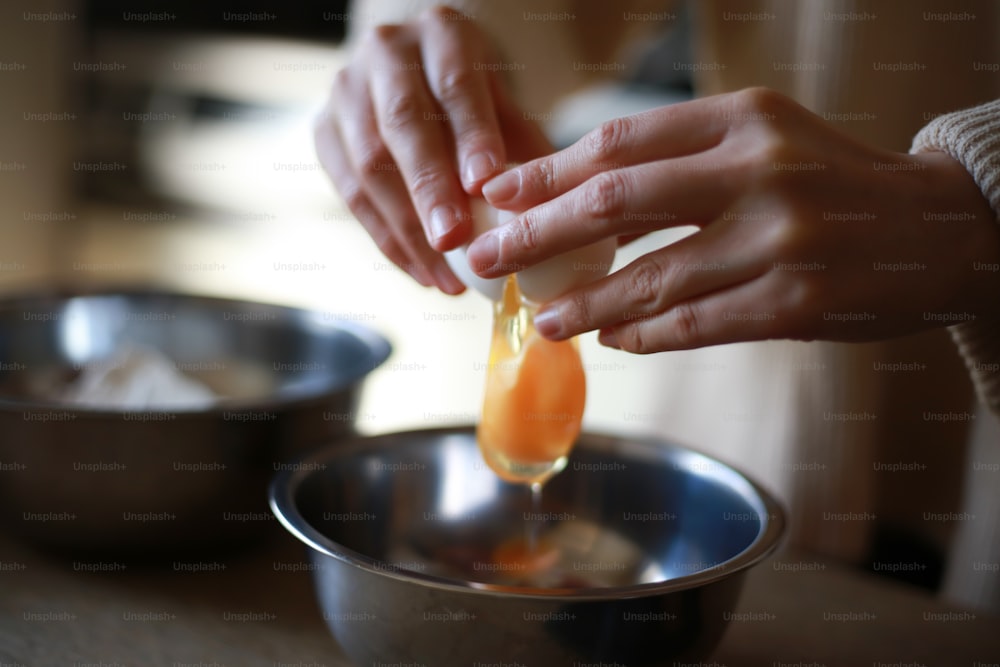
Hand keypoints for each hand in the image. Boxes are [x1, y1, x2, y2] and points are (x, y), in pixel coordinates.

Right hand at [314, 5, 551, 293]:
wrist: (413, 72)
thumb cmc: (471, 94)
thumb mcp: (503, 101)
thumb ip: (520, 146)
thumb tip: (548, 208)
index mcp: (441, 34)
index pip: (456, 85)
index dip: (470, 136)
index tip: (484, 185)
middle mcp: (386, 54)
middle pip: (403, 125)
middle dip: (428, 189)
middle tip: (453, 241)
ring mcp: (346, 92)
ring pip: (368, 166)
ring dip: (407, 229)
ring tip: (445, 276)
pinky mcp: (325, 132)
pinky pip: (352, 196)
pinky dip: (389, 240)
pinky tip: (422, 271)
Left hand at [467, 87, 999, 352]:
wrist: (937, 228)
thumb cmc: (830, 182)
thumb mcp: (763, 140)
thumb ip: (681, 160)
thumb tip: (576, 203)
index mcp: (742, 119)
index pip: (619, 143)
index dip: (546, 172)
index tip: (496, 195)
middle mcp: (758, 169)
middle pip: (616, 202)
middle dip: (536, 235)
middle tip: (484, 259)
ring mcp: (778, 238)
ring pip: (649, 277)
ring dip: (583, 303)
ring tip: (540, 318)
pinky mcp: (794, 301)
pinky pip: (693, 323)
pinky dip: (643, 333)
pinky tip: (612, 337)